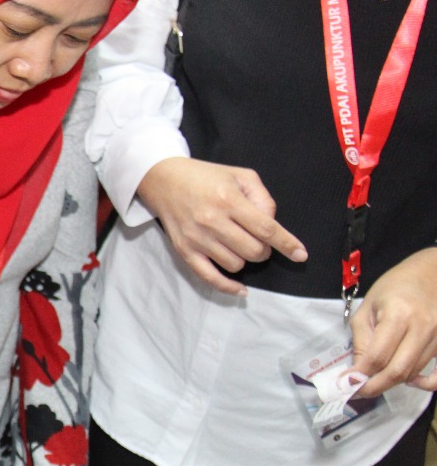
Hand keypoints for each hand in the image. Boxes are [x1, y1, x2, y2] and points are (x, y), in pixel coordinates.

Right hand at [138, 157, 306, 295]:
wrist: (164, 180)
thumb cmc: (206, 177)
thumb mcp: (241, 175)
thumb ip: (263, 198)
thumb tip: (270, 225)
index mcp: (228, 199)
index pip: (265, 228)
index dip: (286, 244)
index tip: (301, 255)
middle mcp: (212, 221)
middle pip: (253, 251)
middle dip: (263, 250)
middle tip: (258, 240)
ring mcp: (197, 239)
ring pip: (236, 264)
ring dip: (244, 259)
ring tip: (238, 245)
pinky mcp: (184, 251)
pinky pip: (210, 277)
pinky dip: (228, 287)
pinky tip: (241, 290)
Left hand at [352, 247, 436, 396]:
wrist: (432, 272)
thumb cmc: (395, 286)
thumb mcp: (368, 307)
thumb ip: (362, 339)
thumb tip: (357, 372)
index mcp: (399, 315)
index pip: (378, 356)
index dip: (360, 376)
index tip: (347, 384)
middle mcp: (424, 326)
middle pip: (398, 370)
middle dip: (375, 387)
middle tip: (359, 391)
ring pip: (414, 372)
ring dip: (393, 382)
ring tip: (376, 380)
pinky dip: (427, 383)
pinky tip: (413, 382)